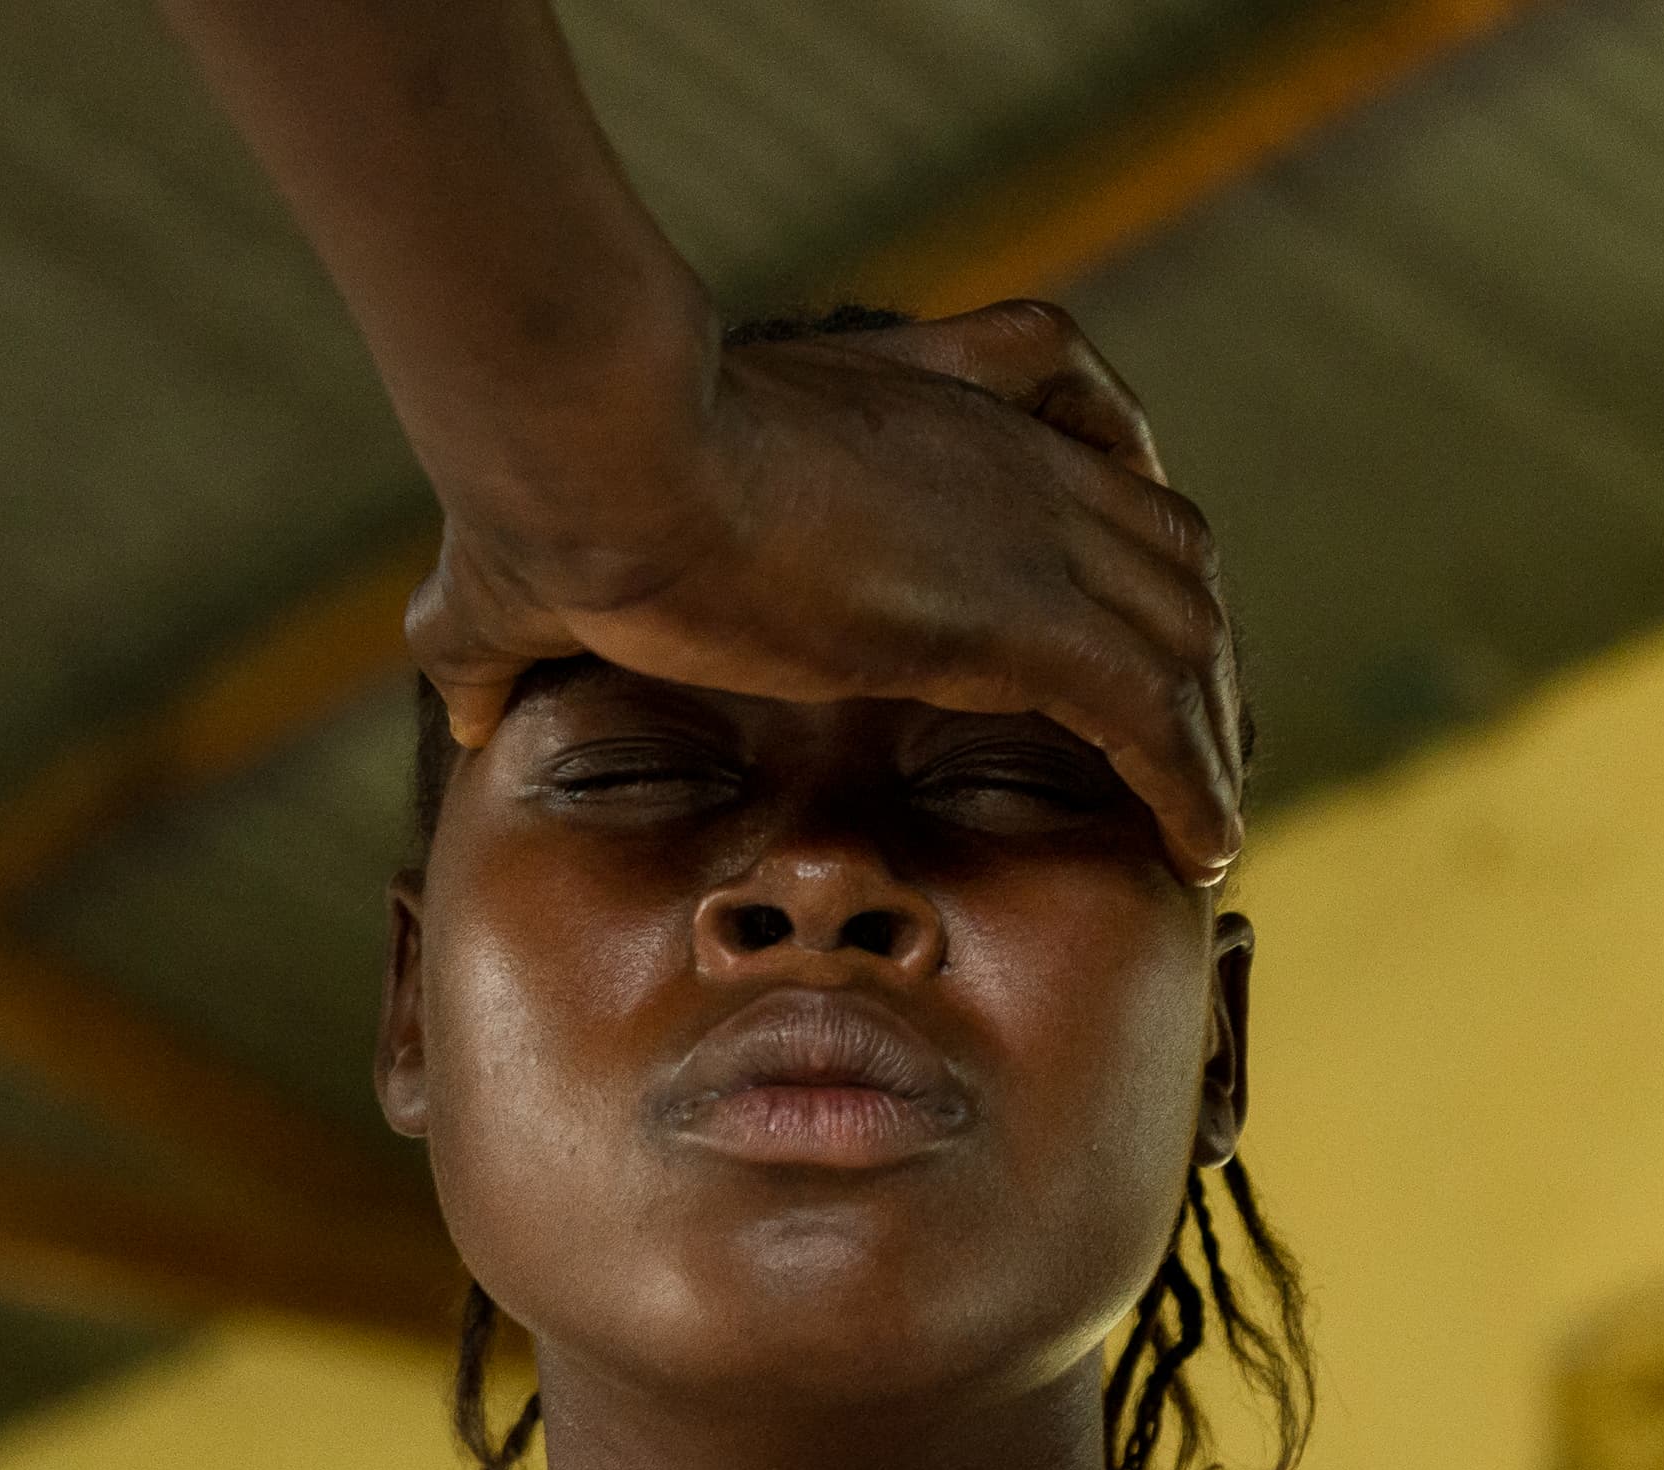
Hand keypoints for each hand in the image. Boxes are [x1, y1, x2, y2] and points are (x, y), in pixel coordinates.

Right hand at [409, 300, 1247, 881]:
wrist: (600, 450)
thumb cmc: (556, 491)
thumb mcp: (531, 568)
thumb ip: (504, 635)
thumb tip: (454, 704)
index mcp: (917, 424)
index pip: (1081, 468)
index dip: (1113, 561)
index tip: (1111, 646)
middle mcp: (1001, 461)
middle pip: (1166, 552)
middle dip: (1189, 654)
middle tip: (1186, 747)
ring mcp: (1029, 533)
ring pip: (1188, 638)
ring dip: (1209, 731)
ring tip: (1204, 817)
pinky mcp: (1025, 616)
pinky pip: (1160, 715)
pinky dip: (1195, 785)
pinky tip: (1205, 850)